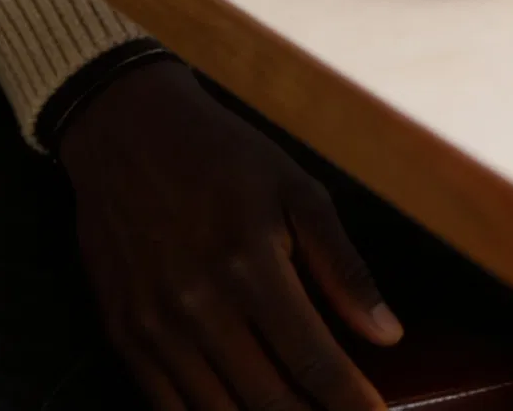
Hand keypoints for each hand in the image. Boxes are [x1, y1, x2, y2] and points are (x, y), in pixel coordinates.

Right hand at [60, 56, 402, 410]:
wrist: (125, 129)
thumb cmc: (221, 154)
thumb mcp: (294, 188)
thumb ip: (341, 263)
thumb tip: (389, 333)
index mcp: (251, 265)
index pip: (313, 362)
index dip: (352, 403)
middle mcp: (201, 308)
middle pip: (269, 402)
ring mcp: (156, 329)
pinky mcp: (123, 337)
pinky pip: (167, 408)